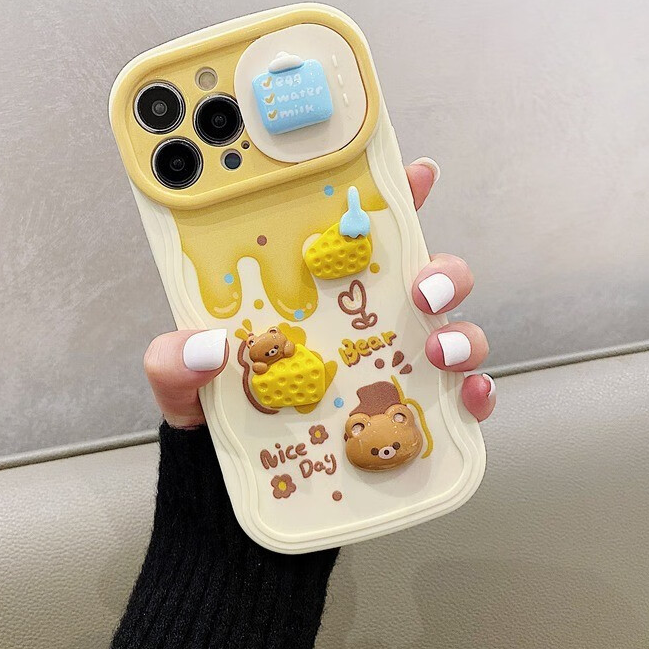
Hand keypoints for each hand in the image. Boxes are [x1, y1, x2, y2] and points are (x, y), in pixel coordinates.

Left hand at [144, 158, 495, 427]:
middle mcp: (363, 319)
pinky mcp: (408, 411)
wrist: (228, 475)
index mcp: (316, 291)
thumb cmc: (214, 408)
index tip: (416, 173)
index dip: (396, 198)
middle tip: (422, 287)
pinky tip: (466, 399)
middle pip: (426, 275)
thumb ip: (174, 359)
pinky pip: (457, 396)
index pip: (360, 235)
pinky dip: (474, 394)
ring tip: (438, 349)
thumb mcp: (179, 376)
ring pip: (452, 329)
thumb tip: (206, 347)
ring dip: (461, 331)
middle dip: (441, 271)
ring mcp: (391, 363)